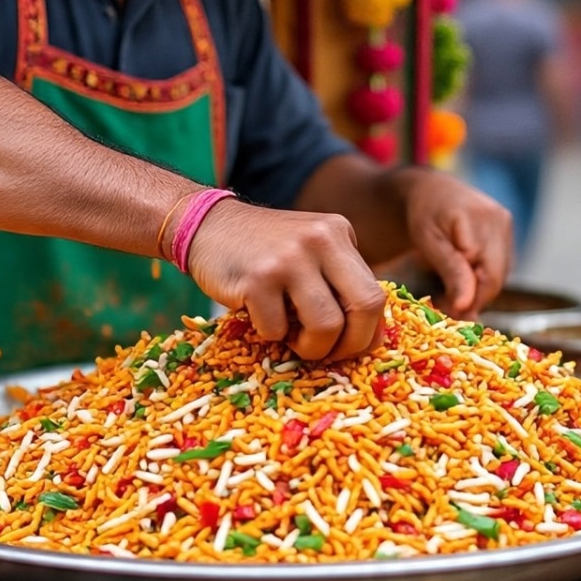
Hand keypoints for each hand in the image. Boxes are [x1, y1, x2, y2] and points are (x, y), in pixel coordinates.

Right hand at [186, 200, 385, 360]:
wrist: (206, 226)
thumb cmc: (263, 250)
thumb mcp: (310, 249)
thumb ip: (338, 280)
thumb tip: (372, 336)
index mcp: (338, 232)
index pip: (374, 293)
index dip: (367, 331)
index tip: (350, 346)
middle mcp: (320, 240)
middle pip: (363, 307)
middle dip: (350, 344)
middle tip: (328, 353)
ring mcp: (289, 258)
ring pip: (325, 325)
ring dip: (310, 347)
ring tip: (291, 338)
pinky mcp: (257, 279)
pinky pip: (278, 329)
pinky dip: (270, 335)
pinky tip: (259, 316)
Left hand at [401, 172, 511, 318]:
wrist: (433, 191)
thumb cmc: (425, 215)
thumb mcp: (429, 243)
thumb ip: (451, 272)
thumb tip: (466, 306)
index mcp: (478, 219)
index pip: (485, 276)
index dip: (468, 299)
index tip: (447, 313)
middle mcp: (499, 220)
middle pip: (496, 277)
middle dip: (473, 298)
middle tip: (448, 310)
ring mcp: (507, 225)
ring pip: (500, 274)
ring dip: (478, 290)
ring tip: (450, 294)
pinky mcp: (507, 231)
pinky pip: (500, 265)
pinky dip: (482, 278)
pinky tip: (463, 280)